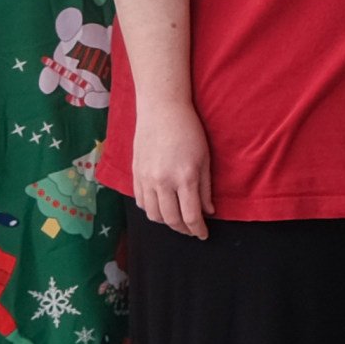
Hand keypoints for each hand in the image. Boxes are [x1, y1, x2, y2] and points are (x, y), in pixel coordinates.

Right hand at [131, 96, 214, 239]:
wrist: (161, 109)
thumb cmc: (189, 130)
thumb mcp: (204, 159)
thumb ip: (205, 188)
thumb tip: (208, 212)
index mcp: (185, 177)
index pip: (191, 216)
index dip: (198, 230)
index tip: (203, 234)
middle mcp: (163, 181)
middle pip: (171, 220)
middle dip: (184, 229)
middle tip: (192, 229)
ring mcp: (146, 179)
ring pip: (153, 215)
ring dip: (166, 222)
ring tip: (177, 219)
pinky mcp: (135, 174)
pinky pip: (141, 202)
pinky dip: (151, 210)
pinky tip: (161, 206)